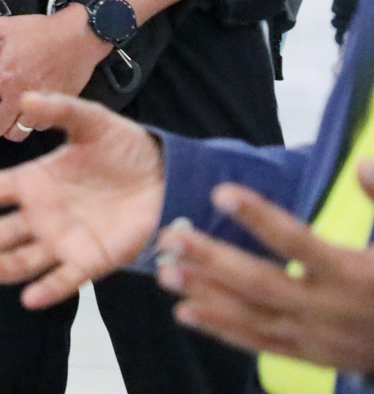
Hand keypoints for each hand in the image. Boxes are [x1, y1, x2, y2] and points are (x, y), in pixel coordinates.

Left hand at [0, 5, 108, 139]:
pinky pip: (39, 127)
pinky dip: (30, 124)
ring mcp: (40, 103)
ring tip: (4, 117)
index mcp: (3, 77)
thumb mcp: (6, 26)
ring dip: (8, 128)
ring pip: (17, 133)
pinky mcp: (58, 106)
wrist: (81, 35)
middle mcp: (19, 94)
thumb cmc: (41, 30)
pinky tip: (26, 112)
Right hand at [0, 92, 165, 308]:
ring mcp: (63, 240)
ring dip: (0, 267)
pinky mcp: (92, 260)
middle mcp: (39, 215)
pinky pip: (66, 278)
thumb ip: (60, 110)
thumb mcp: (91, 121)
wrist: (166, 176)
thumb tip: (26, 101)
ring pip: (23, 258)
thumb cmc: (123, 148)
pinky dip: (49, 289)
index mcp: (32, 182)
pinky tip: (30, 298)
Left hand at [156, 164, 373, 375]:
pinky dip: (222, 330)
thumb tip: (363, 164)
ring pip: (253, 317)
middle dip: (213, 260)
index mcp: (354, 275)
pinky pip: (260, 344)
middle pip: (262, 282)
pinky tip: (185, 313)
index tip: (221, 193)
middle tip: (171, 236)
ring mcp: (318, 337)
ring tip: (164, 272)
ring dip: (206, 294)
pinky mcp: (311, 355)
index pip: (298, 242)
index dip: (259, 217)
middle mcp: (330, 309)